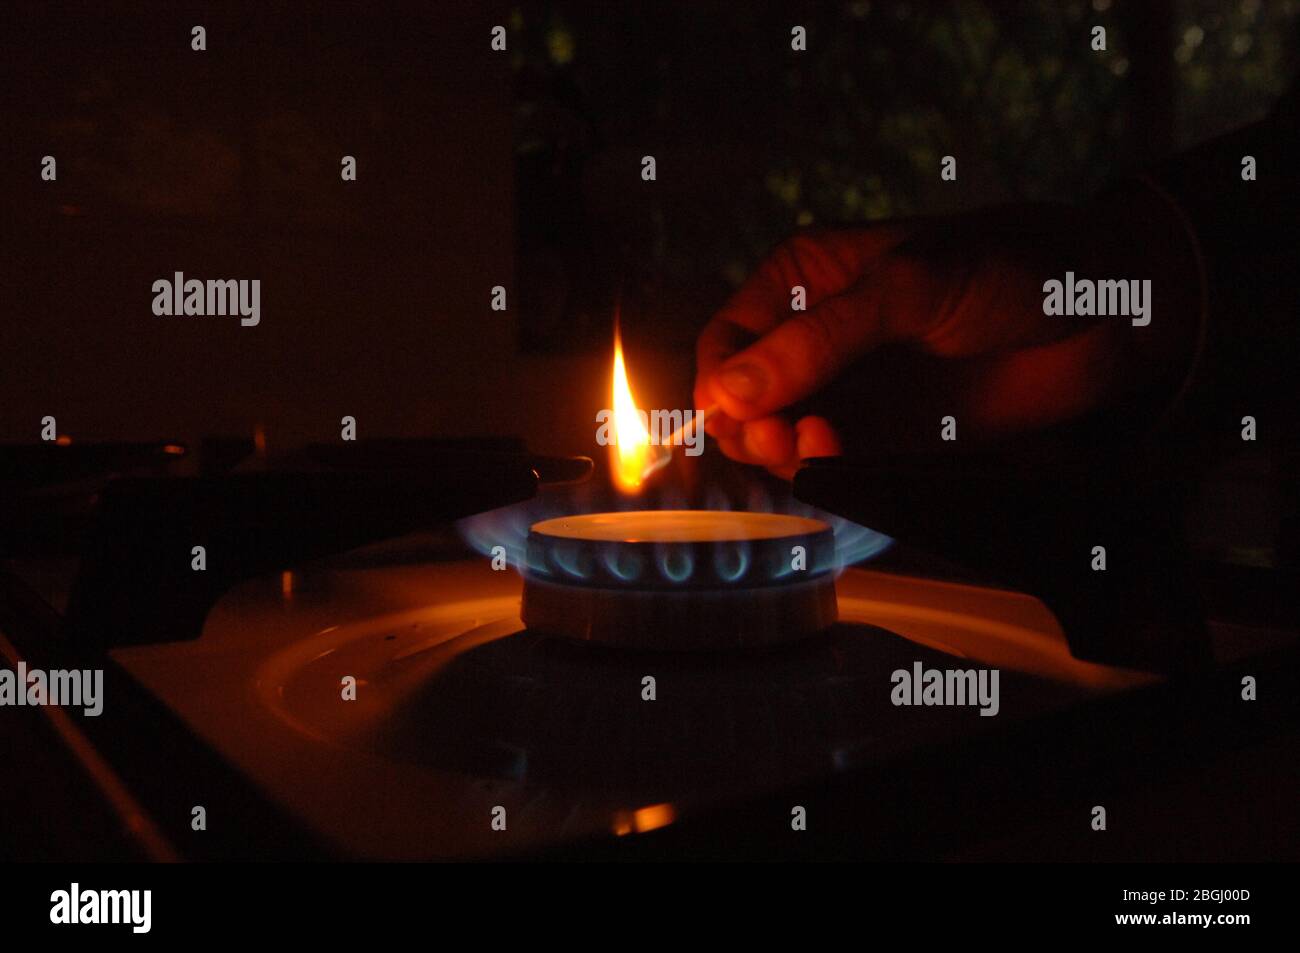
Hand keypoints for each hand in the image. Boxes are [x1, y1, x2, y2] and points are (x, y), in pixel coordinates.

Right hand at [694, 199, 1195, 477]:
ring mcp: (854, 392)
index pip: (726, 341)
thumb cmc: (1012, 266)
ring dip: (785, 453)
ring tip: (822, 443)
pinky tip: (843, 455)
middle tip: (782, 437)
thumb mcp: (909, 286)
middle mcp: (817, 340)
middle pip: (743, 401)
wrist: (1110, 312)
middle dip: (748, 426)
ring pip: (782, 441)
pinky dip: (826, 471)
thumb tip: (730, 394)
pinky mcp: (891, 438)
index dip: (719, 382)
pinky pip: (836, 467)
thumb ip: (820, 341)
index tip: (735, 415)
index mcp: (805, 281)